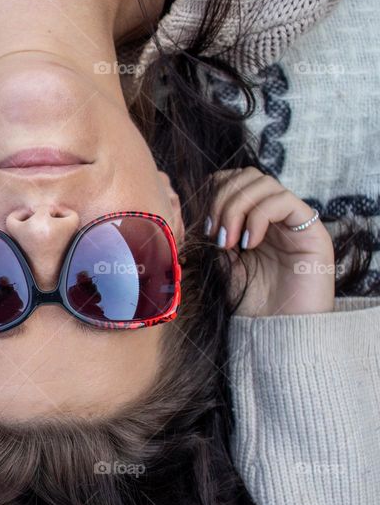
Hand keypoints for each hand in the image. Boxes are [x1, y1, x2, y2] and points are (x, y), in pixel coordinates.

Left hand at [206, 168, 334, 316]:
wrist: (278, 329)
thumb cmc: (250, 301)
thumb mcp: (221, 262)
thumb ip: (212, 233)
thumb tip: (192, 211)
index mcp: (252, 218)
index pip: (232, 179)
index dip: (214, 194)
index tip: (205, 228)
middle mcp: (274, 214)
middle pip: (246, 175)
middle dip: (222, 199)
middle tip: (216, 234)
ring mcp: (294, 220)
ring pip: (263, 182)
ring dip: (236, 208)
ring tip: (230, 242)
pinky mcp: (312, 229)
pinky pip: (283, 201)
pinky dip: (258, 217)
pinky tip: (249, 244)